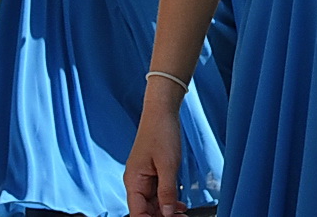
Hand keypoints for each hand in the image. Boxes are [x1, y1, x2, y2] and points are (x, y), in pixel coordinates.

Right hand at [125, 81, 188, 215]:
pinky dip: (168, 199)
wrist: (162, 110)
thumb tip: (167, 213)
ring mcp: (144, 177)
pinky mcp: (153, 172)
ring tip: (183, 214)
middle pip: (145, 210)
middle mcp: (136, 181)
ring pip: (153, 203)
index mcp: (133, 181)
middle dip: (162, 216)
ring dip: (167, 210)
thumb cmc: (161, 132)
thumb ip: (167, 191)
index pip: (137, 213)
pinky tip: (180, 204)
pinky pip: (158, 192)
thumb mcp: (168, 164)